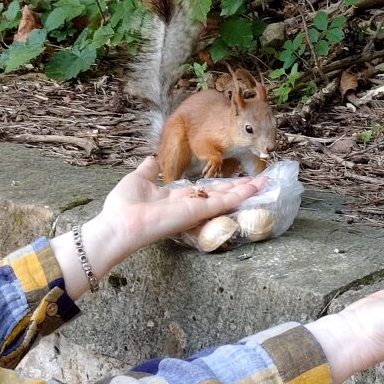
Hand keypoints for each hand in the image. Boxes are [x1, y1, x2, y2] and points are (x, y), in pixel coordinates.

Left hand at [99, 157, 263, 246]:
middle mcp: (189, 205)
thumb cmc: (123, 207)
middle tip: (260, 181)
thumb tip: (151, 159)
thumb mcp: (138, 180)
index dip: (221, 186)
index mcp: (176, 199)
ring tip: (265, 183)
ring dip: (246, 190)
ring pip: (226, 198)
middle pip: (220, 195)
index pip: (205, 191)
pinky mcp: (197, 212)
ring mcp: (195, 210)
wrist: (119, 225)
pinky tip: (254, 188)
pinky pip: (222, 202)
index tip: (236, 180)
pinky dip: (239, 195)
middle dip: (240, 188)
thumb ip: (148, 170)